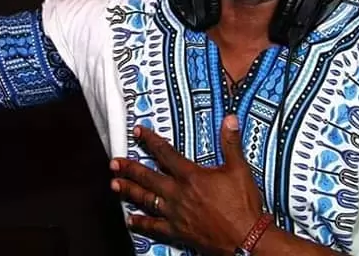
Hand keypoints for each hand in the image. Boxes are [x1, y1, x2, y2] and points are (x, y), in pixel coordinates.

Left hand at [110, 115, 267, 255]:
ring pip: (146, 199)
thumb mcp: (239, 169)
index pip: (165, 153)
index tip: (137, 132)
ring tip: (114, 185)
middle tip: (113, 162)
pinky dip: (141, 223)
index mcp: (191, 176)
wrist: (245, 239)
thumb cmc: (242, 205)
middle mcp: (178, 193)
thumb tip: (230, 119)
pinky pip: (154, 226)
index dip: (150, 140)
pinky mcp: (177, 231)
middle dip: (129, 168)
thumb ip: (231, 143)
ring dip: (129, 191)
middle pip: (148, 177)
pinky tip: (130, 220)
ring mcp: (175, 213)